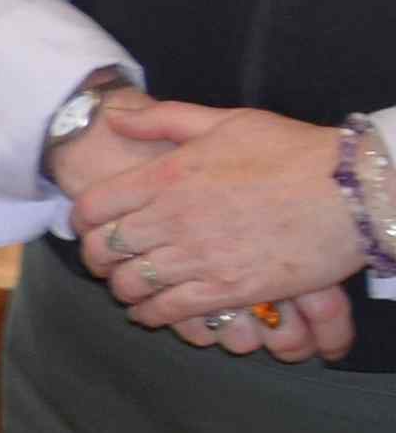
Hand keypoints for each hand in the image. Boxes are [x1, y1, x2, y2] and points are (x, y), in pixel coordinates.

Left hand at [71, 98, 366, 356]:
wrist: (351, 191)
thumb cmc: (292, 151)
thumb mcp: (224, 121)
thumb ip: (163, 119)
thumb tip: (114, 117)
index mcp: (165, 178)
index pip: (93, 207)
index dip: (82, 221)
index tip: (88, 227)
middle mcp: (172, 219)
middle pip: (104, 249)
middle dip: (97, 258)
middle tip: (105, 261)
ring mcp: (199, 257)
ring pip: (130, 284)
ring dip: (122, 288)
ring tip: (128, 287)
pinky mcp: (229, 290)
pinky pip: (170, 311)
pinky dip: (152, 315)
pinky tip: (152, 312)